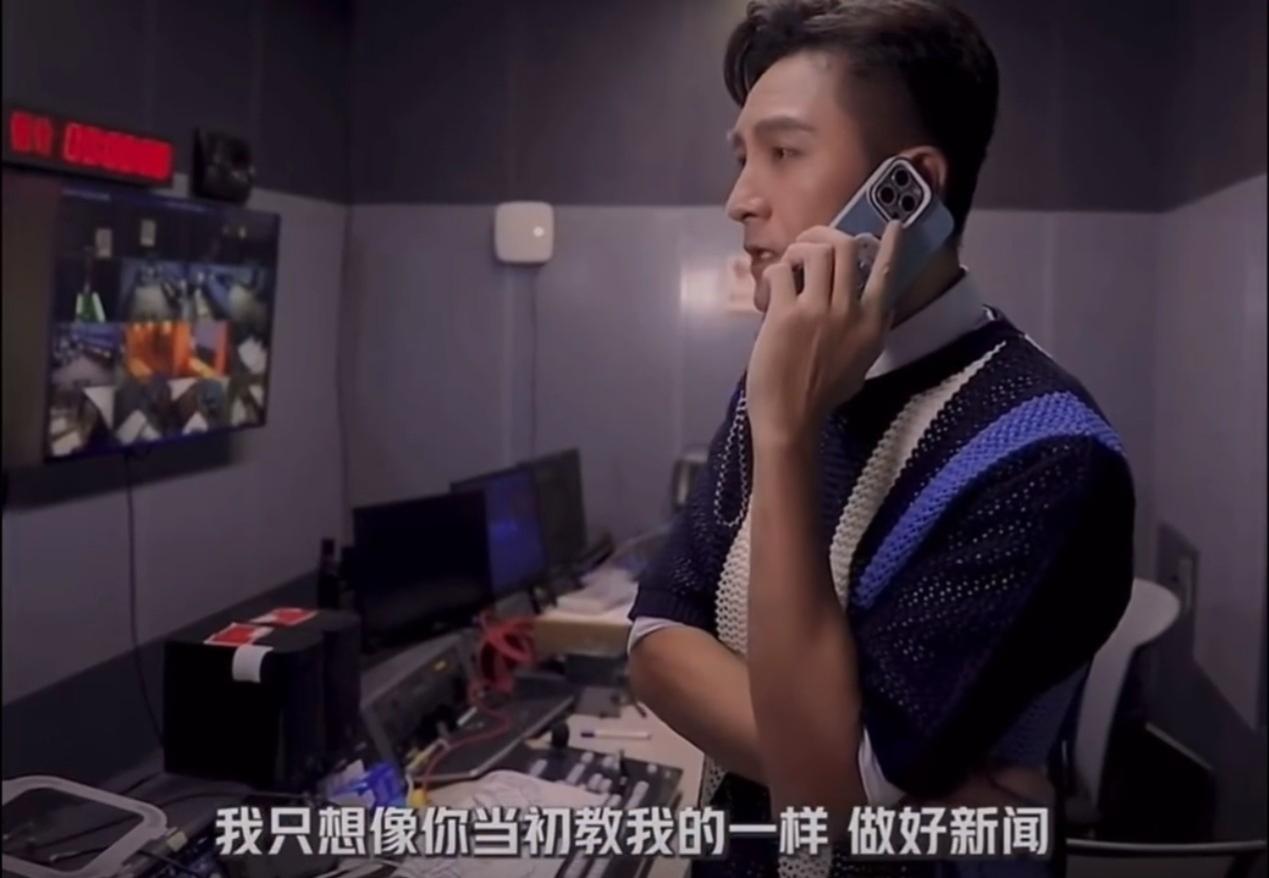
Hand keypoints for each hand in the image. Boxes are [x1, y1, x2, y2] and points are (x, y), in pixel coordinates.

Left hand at [745, 222, 902, 449]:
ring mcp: (819, 311)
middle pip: (847, 248)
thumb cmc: (823, 395)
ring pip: (817, 252)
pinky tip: (770, 288)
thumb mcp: (862, 363)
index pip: (887, 275)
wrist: (792, 418)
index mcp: (873, 325)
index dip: (891, 246)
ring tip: (791, 263)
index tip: (893, 225)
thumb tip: (875, 308)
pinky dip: (775, 272)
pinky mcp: (787, 314)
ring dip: (800, 249)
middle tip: (811, 242)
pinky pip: (783, 272)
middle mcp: (851, 312)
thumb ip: (868, 332)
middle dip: (825, 236)